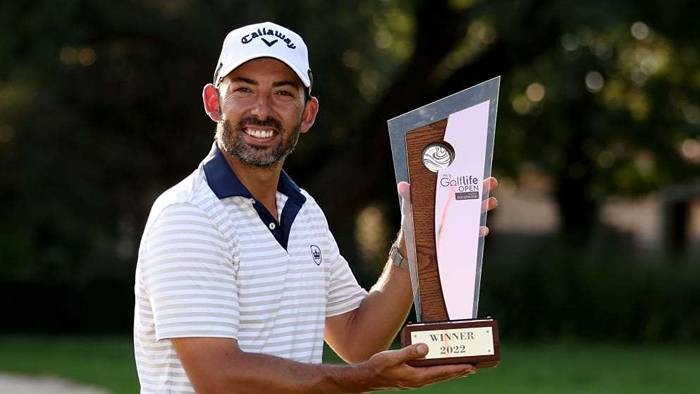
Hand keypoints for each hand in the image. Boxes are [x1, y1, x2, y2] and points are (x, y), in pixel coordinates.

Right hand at [359, 343, 475, 389]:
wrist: (367, 377)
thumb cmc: (378, 367)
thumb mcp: (392, 357)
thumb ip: (409, 352)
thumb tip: (425, 348)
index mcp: (416, 376)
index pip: (441, 372)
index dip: (457, 369)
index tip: (470, 366)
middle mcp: (418, 381)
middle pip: (443, 376)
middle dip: (459, 371)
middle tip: (473, 367)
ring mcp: (415, 381)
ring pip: (438, 376)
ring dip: (451, 373)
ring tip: (463, 369)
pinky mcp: (412, 379)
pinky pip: (431, 375)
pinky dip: (440, 372)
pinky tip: (442, 368)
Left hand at [397, 177, 498, 237]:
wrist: (415, 246)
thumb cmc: (414, 223)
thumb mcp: (410, 209)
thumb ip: (409, 197)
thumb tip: (402, 185)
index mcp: (445, 198)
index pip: (459, 184)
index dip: (468, 176)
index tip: (476, 170)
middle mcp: (456, 208)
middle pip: (473, 195)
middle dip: (484, 187)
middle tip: (492, 181)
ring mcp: (461, 222)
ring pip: (478, 212)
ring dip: (486, 205)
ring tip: (492, 201)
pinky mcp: (463, 237)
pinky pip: (475, 233)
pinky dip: (480, 230)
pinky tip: (482, 228)